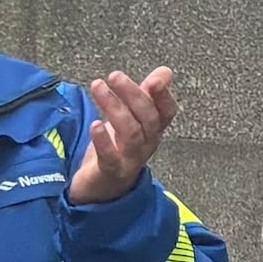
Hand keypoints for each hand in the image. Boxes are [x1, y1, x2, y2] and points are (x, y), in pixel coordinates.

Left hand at [66, 67, 177, 203]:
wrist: (101, 189)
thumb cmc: (117, 149)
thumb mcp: (132, 119)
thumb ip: (147, 95)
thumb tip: (165, 71)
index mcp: (153, 130)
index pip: (167, 111)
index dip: (164, 96)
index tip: (156, 79)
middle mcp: (147, 144)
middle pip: (148, 118)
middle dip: (134, 95)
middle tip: (115, 76)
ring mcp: (131, 158)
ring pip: (130, 132)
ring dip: (115, 108)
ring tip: (98, 87)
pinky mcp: (111, 171)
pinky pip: (111, 156)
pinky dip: (104, 140)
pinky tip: (95, 125)